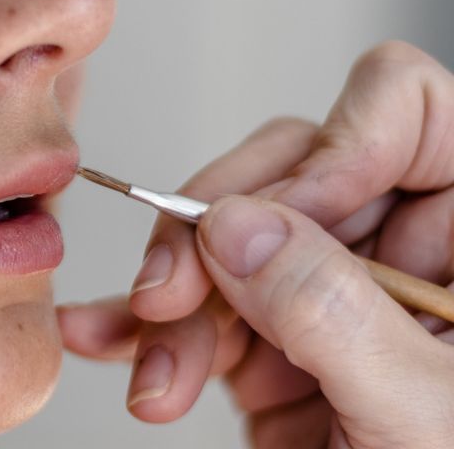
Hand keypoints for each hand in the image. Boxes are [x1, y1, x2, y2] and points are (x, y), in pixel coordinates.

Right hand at [59, 41, 453, 447]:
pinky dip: (146, 327)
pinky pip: (199, 306)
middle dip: (213, 235)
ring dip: (172, 306)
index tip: (278, 218)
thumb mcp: (419, 415)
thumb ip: (330, 311)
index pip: (407, 112)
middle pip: (285, 174)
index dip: (336, 147)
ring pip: (222, 245)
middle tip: (169, 295)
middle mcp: (393, 244)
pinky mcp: (270, 335)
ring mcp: (322, 286)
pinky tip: (108, 338)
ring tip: (154, 372)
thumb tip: (233, 225)